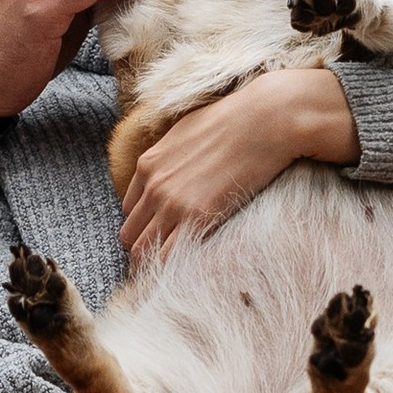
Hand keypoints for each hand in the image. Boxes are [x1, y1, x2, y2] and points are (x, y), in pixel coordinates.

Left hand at [119, 69, 356, 261]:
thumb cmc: (234, 121)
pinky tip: (187, 270)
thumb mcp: (186, 131)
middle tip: (166, 255)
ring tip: (173, 270)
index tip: (161, 231)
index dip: (144, 223)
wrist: (263, 121)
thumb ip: (170, 156)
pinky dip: (171, 268)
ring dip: (153, 263)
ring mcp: (172, 205)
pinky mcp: (198, 219)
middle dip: (144, 247)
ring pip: (141, 252)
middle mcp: (153, 186)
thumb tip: (172, 170)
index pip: (129, 209)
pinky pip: (168, 258)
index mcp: (147, 164)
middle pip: (129, 235)